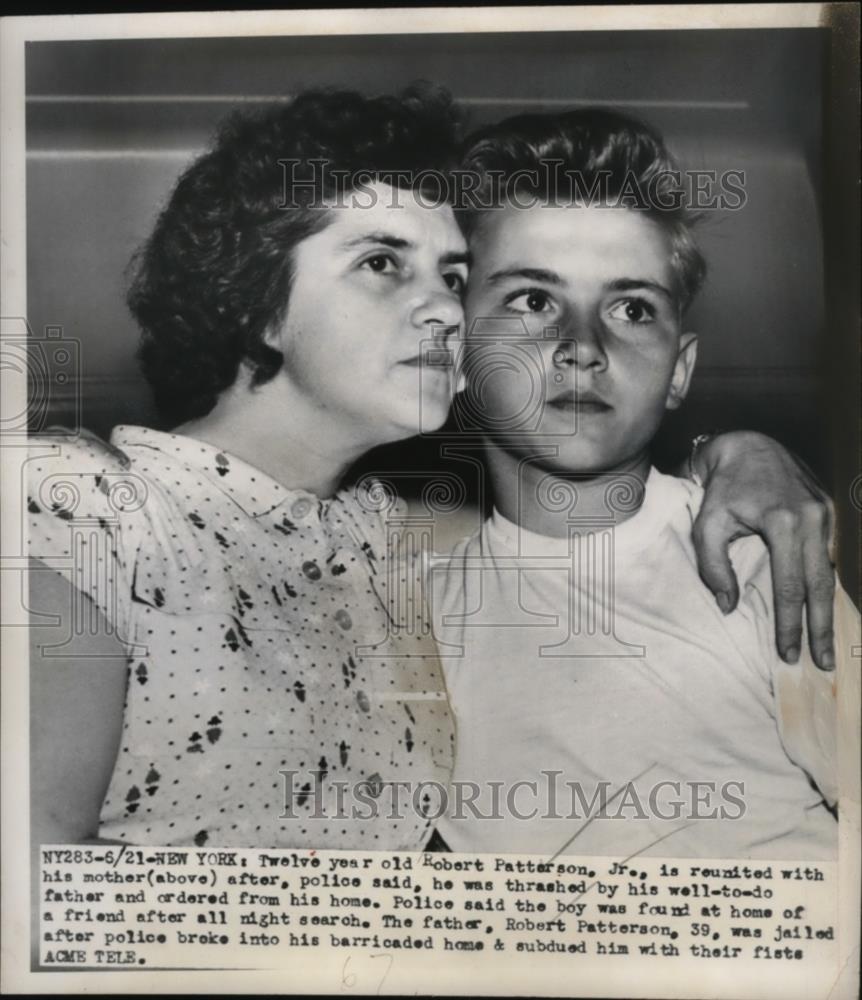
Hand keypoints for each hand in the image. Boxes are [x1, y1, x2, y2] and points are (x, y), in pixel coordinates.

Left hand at [690, 431, 835, 669]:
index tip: (786, 652)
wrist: (747, 446)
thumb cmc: (722, 488)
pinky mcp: (828, 511)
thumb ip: (714, 566)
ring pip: (830, 573)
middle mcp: (812, 518)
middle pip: (820, 585)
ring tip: (825, 644)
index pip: (789, 585)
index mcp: (784, 522)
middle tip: (821, 663)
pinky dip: (827, 585)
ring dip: (827, 610)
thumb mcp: (707, 524)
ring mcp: (825, 514)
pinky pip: (829, 556)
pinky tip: (824, 608)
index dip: (789, 622)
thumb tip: (728, 606)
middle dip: (820, 627)